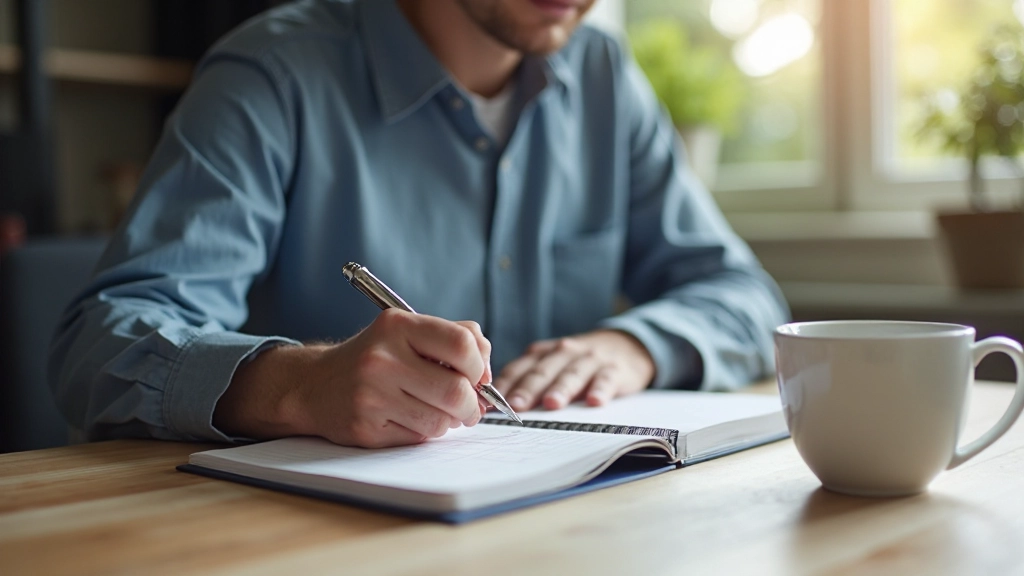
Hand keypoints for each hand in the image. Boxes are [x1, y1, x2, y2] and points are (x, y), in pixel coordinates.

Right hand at [214, 309, 491, 447]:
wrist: (315, 384)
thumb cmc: (376, 357)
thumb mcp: (409, 332)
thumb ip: (455, 337)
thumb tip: (488, 375)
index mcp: (398, 326)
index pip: (462, 344)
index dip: (480, 366)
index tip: (477, 376)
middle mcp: (382, 358)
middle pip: (456, 391)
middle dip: (471, 405)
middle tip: (468, 407)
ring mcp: (371, 395)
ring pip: (440, 421)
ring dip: (448, 421)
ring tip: (434, 410)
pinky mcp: (366, 428)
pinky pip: (418, 438)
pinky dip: (424, 433)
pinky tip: (409, 418)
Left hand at [493, 330, 655, 411]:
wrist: (623, 346)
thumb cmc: (576, 363)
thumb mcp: (551, 365)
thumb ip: (527, 382)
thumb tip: (493, 409)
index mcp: (541, 354)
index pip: (518, 369)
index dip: (504, 385)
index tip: (490, 403)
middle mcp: (562, 353)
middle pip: (542, 372)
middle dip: (528, 389)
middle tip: (515, 406)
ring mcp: (589, 360)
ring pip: (572, 374)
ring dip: (561, 388)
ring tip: (551, 403)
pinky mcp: (614, 369)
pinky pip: (606, 379)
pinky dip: (600, 389)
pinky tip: (595, 401)